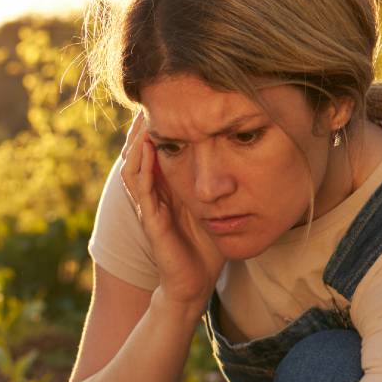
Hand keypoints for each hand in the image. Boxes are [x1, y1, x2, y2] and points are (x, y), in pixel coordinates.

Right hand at [121, 110, 225, 313]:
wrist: (194, 284)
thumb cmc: (206, 246)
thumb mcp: (217, 205)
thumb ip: (221, 182)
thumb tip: (247, 153)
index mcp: (168, 188)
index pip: (158, 150)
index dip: (162, 125)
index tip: (172, 99)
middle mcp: (154, 194)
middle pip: (141, 151)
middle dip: (144, 125)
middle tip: (153, 97)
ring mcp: (149, 206)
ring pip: (134, 164)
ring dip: (136, 140)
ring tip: (145, 115)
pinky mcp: (150, 220)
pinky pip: (140, 187)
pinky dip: (141, 165)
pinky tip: (147, 145)